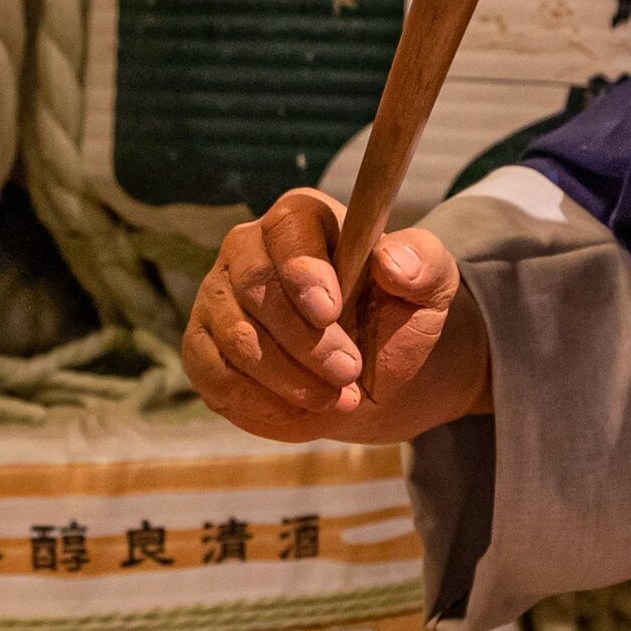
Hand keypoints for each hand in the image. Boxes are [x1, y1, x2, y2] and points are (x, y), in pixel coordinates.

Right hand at [184, 189, 490, 444]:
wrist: (363, 371)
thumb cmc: (391, 316)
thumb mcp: (428, 287)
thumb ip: (422, 264)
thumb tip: (394, 263)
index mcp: (301, 219)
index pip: (288, 232)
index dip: (304, 272)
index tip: (330, 312)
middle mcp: (246, 250)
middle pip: (256, 290)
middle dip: (305, 342)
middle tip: (349, 373)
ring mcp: (217, 299)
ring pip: (236, 340)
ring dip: (289, 379)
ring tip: (337, 399)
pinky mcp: (201, 348)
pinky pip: (216, 377)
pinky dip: (261, 403)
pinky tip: (301, 411)